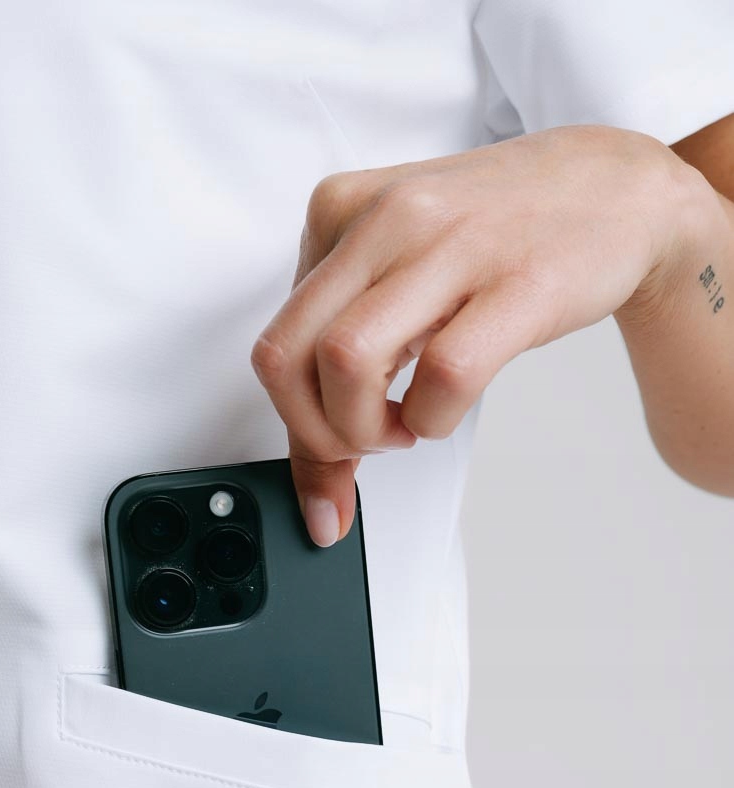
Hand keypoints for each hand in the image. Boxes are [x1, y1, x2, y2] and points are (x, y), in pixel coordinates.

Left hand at [251, 124, 691, 544]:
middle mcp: (383, 219)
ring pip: (344, 361)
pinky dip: (432, 420)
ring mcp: (448, 245)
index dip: (296, 422)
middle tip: (363, 443)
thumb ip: (344, 367)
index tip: (331, 462)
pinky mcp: (515, 282)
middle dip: (316, 433)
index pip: (275, 340)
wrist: (617, 191)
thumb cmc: (500, 242)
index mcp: (338, 212)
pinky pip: (441, 376)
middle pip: (286, 356)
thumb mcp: (402, 286)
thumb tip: (317, 492)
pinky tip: (445, 409)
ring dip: (365, 430)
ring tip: (405, 426)